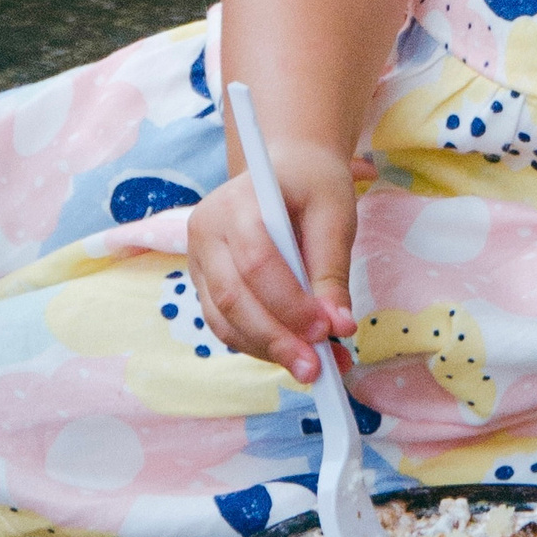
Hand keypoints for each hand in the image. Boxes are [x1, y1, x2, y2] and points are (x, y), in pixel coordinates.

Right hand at [185, 145, 358, 380]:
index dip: (290, 302)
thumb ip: (332, 270)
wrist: (286, 170)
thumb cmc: (311, 185)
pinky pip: (226, 325)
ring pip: (224, 321)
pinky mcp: (205, 284)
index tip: (326, 328)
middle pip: (233, 298)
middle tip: (317, 366)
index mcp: (236, 202)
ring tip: (312, 367)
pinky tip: (293, 352)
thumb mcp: (334, 213)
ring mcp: (198, 260)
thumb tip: (338, 326)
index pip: (256, 262)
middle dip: (276, 339)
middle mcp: (205, 231)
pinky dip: (259, 345)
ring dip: (268, 350)